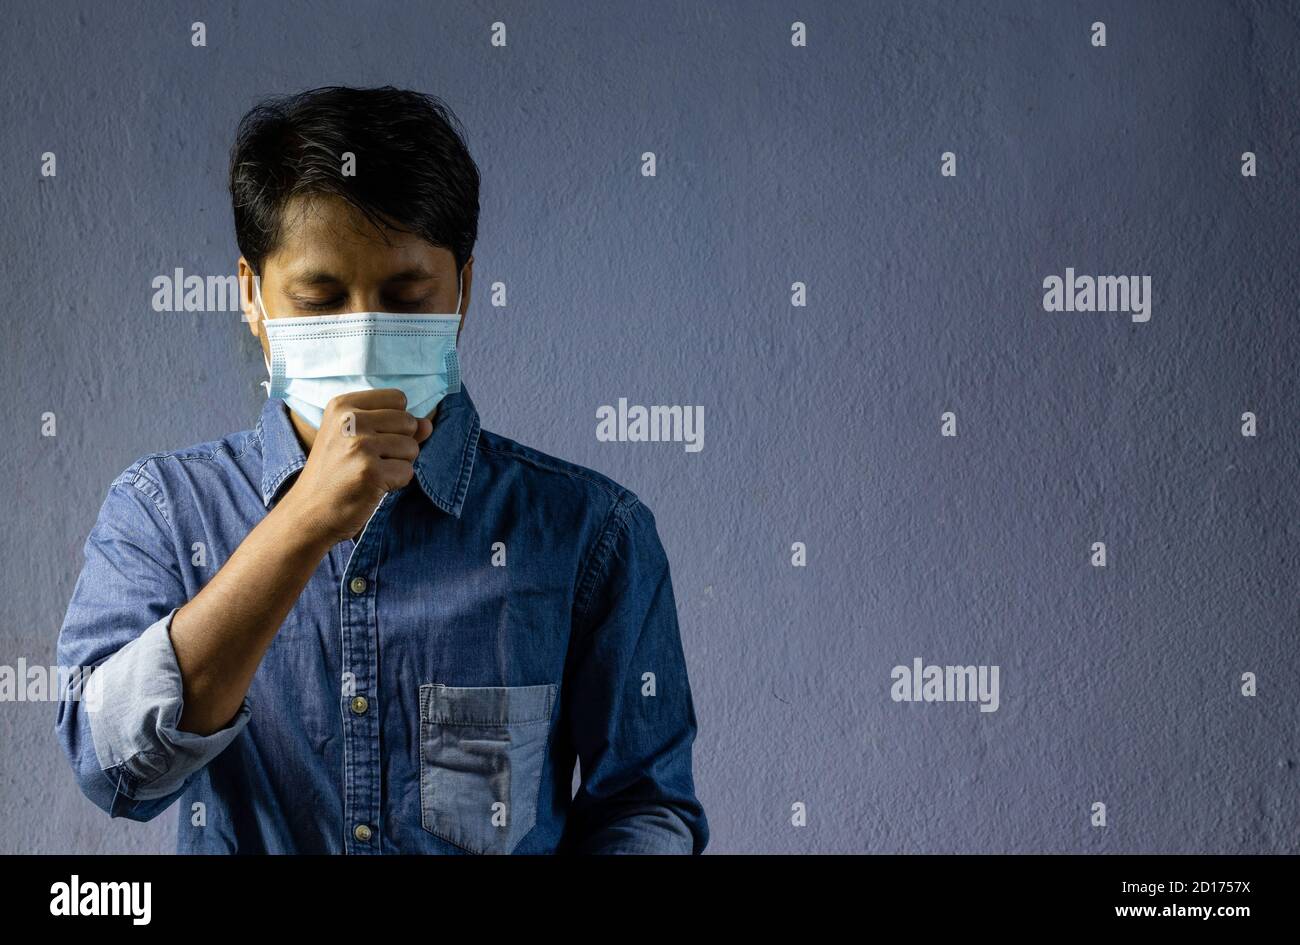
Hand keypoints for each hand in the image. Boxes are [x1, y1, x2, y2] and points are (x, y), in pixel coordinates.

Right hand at [280, 388, 432, 544]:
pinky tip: (372, 487)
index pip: (397, 398)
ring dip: (398, 465)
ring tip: (370, 473)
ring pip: (412, 447)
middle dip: (400, 444)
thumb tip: (428, 424)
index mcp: (342, 405)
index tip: (372, 438)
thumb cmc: (335, 474)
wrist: (309, 512)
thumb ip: (394, 427)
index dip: (395, 421)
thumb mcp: (356, 439)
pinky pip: (407, 472)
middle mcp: (349, 420)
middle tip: (370, 460)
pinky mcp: (370, 472)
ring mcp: (360, 446)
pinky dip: (396, 483)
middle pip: (409, 422)